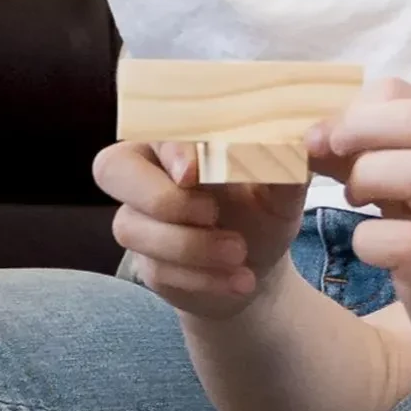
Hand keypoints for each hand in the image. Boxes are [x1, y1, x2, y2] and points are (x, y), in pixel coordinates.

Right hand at [96, 139, 296, 317]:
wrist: (257, 268)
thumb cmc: (264, 212)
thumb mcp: (284, 190)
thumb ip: (285, 168)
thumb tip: (298, 147)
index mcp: (178, 141)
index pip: (154, 130)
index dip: (168, 150)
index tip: (194, 172)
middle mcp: (146, 173)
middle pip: (112, 169)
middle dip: (161, 196)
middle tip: (211, 214)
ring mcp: (138, 219)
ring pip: (131, 227)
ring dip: (190, 245)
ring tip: (239, 254)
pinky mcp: (144, 262)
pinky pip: (156, 268)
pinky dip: (202, 277)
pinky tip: (238, 280)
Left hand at [321, 81, 410, 383]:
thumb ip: (381, 157)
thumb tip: (316, 138)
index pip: (398, 92)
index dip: (352, 109)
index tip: (328, 142)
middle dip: (360, 129)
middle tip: (329, 160)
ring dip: (370, 179)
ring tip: (354, 201)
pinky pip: (408, 243)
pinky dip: (372, 241)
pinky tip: (369, 247)